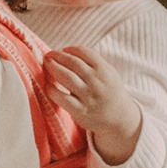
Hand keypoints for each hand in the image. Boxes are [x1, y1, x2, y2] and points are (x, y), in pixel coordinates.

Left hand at [46, 46, 142, 165]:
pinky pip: (62, 98)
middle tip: (48, 55)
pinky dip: (52, 90)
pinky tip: (48, 86)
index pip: (83, 52)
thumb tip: (68, 52)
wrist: (119, 118)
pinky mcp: (80, 110)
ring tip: (47, 64)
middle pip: (73, 63)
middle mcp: (96, 82)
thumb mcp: (109, 73)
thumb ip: (93, 63)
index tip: (62, 50)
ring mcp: (88, 96)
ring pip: (66, 77)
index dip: (70, 49)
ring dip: (53, 68)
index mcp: (104, 70)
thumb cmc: (110, 92)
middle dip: (57, 56)